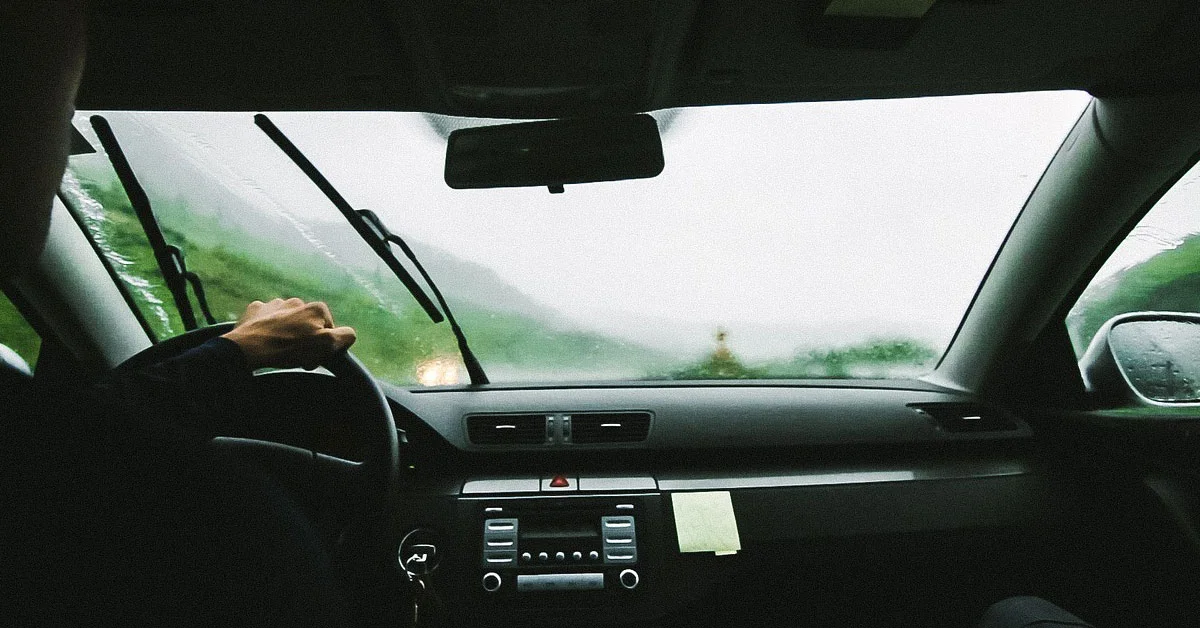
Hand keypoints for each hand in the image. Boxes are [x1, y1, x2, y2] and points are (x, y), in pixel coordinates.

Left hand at [221, 298, 355, 369]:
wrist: (248, 348)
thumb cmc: (289, 348)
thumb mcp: (326, 345)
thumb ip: (345, 336)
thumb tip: (349, 333)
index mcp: (317, 308)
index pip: (330, 330)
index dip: (324, 347)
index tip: (313, 359)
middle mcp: (297, 301)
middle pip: (309, 325)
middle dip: (305, 340)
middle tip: (296, 358)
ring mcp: (275, 304)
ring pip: (288, 322)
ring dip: (287, 334)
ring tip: (279, 350)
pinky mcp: (257, 310)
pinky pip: (267, 319)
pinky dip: (268, 329)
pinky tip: (265, 340)